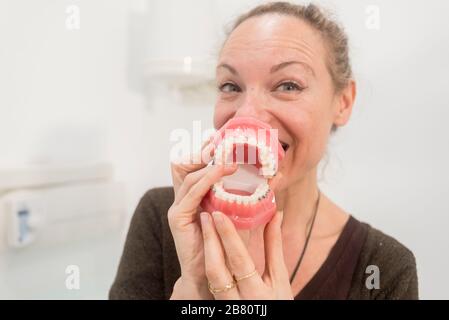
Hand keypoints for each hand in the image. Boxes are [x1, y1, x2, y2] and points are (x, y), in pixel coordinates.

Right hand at [168, 142, 237, 298]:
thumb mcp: (241, 215)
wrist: (212, 276)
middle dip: (201, 150)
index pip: (191, 164)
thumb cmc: (227, 246)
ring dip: (208, 162)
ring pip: (187, 173)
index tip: (221, 136)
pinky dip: (206, 179)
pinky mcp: (177, 218)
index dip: (203, 149)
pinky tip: (222, 171)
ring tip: (229, 157)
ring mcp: (179, 206)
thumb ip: (252, 198)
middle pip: (182, 163)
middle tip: (221, 141)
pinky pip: (190, 192)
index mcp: (195, 195)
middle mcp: (183, 198)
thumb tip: (273, 180)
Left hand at [200, 210, 292, 299]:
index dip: (227, 236)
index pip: (239, 260)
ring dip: (206, 250)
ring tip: (205, 226)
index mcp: (257, 293)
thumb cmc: (279, 303)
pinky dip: (208, 261)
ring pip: (209, 276)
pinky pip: (209, 282)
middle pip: (216, 268)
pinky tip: (207, 245)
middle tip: (205, 214)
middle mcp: (237, 301)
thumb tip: (275, 215)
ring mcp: (225, 305)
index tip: (219, 214)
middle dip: (209, 240)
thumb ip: (274, 247)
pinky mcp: (218, 305)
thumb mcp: (279, 277)